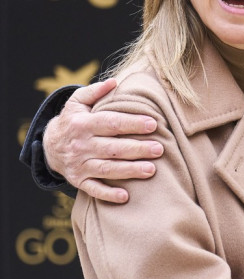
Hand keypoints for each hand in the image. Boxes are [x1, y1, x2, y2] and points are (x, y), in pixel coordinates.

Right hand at [42, 79, 162, 203]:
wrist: (50, 145)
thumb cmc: (73, 120)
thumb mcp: (78, 102)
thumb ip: (95, 91)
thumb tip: (115, 82)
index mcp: (82, 124)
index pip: (111, 123)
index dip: (132, 123)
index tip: (153, 124)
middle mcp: (80, 145)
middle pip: (113, 148)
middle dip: (137, 149)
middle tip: (159, 149)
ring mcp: (79, 164)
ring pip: (107, 169)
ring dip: (130, 171)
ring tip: (152, 170)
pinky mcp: (79, 180)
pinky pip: (93, 189)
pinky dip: (108, 194)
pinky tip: (125, 196)